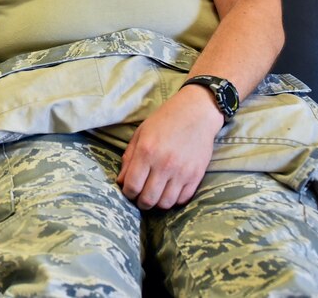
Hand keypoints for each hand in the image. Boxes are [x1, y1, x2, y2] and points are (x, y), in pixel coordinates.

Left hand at [117, 87, 223, 209]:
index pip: (132, 186)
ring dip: (157, 203)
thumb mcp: (140, 134)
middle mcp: (164, 165)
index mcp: (146, 152)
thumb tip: (122, 181)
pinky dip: (174, 200)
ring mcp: (182, 172)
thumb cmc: (164, 121)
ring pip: (166, 203)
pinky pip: (182, 199)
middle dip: (140, 202)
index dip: (127, 193)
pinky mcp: (196, 176)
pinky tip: (169, 191)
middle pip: (148, 199)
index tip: (129, 191)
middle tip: (140, 197)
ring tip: (154, 195)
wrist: (196, 114)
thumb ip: (129, 158)